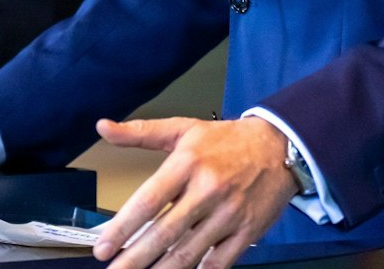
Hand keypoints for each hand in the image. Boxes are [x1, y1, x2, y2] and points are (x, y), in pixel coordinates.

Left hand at [92, 117, 298, 268]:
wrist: (280, 146)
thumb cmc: (226, 140)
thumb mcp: (183, 128)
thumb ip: (141, 132)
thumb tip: (103, 128)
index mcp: (188, 163)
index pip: (148, 200)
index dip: (123, 227)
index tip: (103, 247)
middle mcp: (208, 190)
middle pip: (165, 233)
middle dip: (135, 258)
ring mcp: (229, 214)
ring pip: (189, 253)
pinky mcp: (247, 232)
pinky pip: (218, 262)